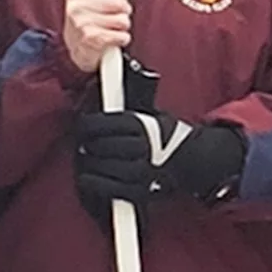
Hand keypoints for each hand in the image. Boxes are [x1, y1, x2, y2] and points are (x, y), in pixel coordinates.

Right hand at [63, 0, 132, 72]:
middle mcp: (76, 7)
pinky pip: (121, 36)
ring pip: (122, 20)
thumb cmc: (88, 23)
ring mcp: (81, 23)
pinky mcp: (90, 39)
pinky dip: (122, 39)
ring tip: (112, 29)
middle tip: (114, 17)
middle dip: (123, 11)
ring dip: (122, 27)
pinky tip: (113, 39)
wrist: (77, 51)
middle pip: (118, 1)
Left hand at [75, 111, 245, 205]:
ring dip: (92, 165)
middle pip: (104, 146)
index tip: (82, 126)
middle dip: (90, 146)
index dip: (87, 125)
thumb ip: (124, 104)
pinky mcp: (142, 191)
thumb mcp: (147, 111)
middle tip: (83, 145)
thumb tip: (98, 81)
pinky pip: (113, 189)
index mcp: (141, 124)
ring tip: (86, 160)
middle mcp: (144, 146)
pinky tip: (86, 178)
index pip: (105, 124)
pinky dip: (96, 184)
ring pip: (109, 167)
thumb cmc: (158, 132)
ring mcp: (144, 169)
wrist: (189, 159)